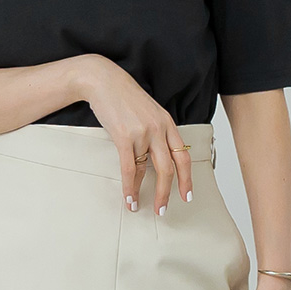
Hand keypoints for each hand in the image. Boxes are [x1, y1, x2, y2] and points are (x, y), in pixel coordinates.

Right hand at [79, 55, 193, 215]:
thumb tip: (155, 156)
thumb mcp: (147, 112)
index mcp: (167, 123)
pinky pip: (130, 169)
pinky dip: (130, 187)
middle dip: (169, 192)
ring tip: (142, 207)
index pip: (183, 155)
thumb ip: (155, 131)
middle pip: (171, 167)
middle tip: (164, 209)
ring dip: (147, 193)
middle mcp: (159, 128)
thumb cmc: (123, 96)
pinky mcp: (125, 136)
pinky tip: (129, 198)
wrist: (103, 80)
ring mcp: (143, 132)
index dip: (187, 178)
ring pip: (150, 170)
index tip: (187, 195)